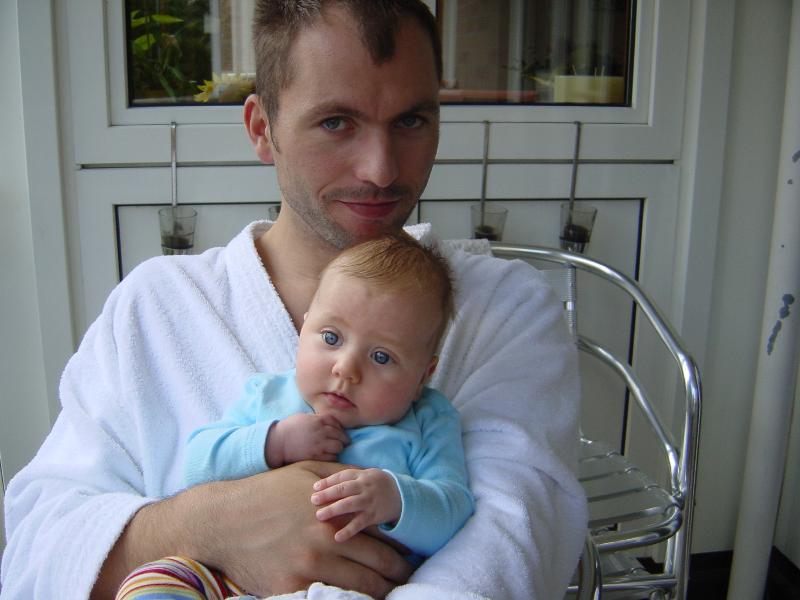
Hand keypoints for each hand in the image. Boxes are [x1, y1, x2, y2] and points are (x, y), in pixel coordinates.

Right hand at [92, 462, 410, 599]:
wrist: (222, 521)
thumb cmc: (266, 492)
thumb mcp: (308, 473)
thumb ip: (345, 477)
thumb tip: (375, 480)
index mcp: (334, 516)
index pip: (383, 540)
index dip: (401, 551)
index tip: (409, 557)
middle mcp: (325, 544)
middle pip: (378, 568)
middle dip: (396, 576)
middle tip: (407, 579)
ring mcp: (308, 570)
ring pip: (360, 589)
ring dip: (378, 592)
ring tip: (387, 592)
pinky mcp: (290, 589)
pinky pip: (330, 599)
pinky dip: (346, 599)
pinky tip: (353, 597)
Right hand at [267, 413, 348, 466]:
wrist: (278, 442)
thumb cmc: (289, 428)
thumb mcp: (304, 417)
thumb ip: (318, 418)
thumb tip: (329, 422)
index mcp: (318, 420)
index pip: (337, 423)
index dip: (340, 429)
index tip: (339, 433)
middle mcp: (321, 432)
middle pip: (341, 435)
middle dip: (342, 439)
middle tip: (341, 442)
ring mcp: (319, 445)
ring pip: (338, 447)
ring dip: (337, 448)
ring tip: (333, 450)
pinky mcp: (316, 456)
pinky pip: (332, 458)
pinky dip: (332, 457)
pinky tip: (327, 456)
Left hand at [311, 468, 401, 542]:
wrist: (402, 495)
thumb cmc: (378, 484)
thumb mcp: (367, 475)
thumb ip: (349, 478)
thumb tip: (323, 483)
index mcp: (362, 476)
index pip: (342, 477)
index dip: (328, 482)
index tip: (315, 488)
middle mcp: (365, 487)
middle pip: (344, 489)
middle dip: (327, 494)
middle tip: (313, 500)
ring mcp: (369, 501)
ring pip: (349, 504)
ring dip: (333, 510)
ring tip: (319, 516)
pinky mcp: (374, 515)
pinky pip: (359, 523)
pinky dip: (348, 530)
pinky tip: (337, 537)